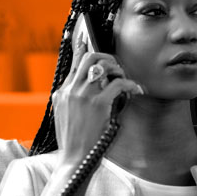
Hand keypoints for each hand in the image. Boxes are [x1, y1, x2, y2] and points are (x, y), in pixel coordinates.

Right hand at [51, 37, 141, 164]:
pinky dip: (130, 84)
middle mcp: (70, 90)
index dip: (82, 46)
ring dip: (118, 70)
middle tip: (117, 68)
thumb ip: (73, 98)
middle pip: (89, 58)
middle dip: (107, 58)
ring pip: (102, 65)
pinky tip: (135, 90)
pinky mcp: (97, 104)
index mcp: (62, 92)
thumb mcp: (65, 116)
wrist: (74, 161)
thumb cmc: (74, 142)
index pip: (73, 62)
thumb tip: (91, 84)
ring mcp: (83, 96)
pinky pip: (118, 83)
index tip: (85, 34)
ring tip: (124, 80)